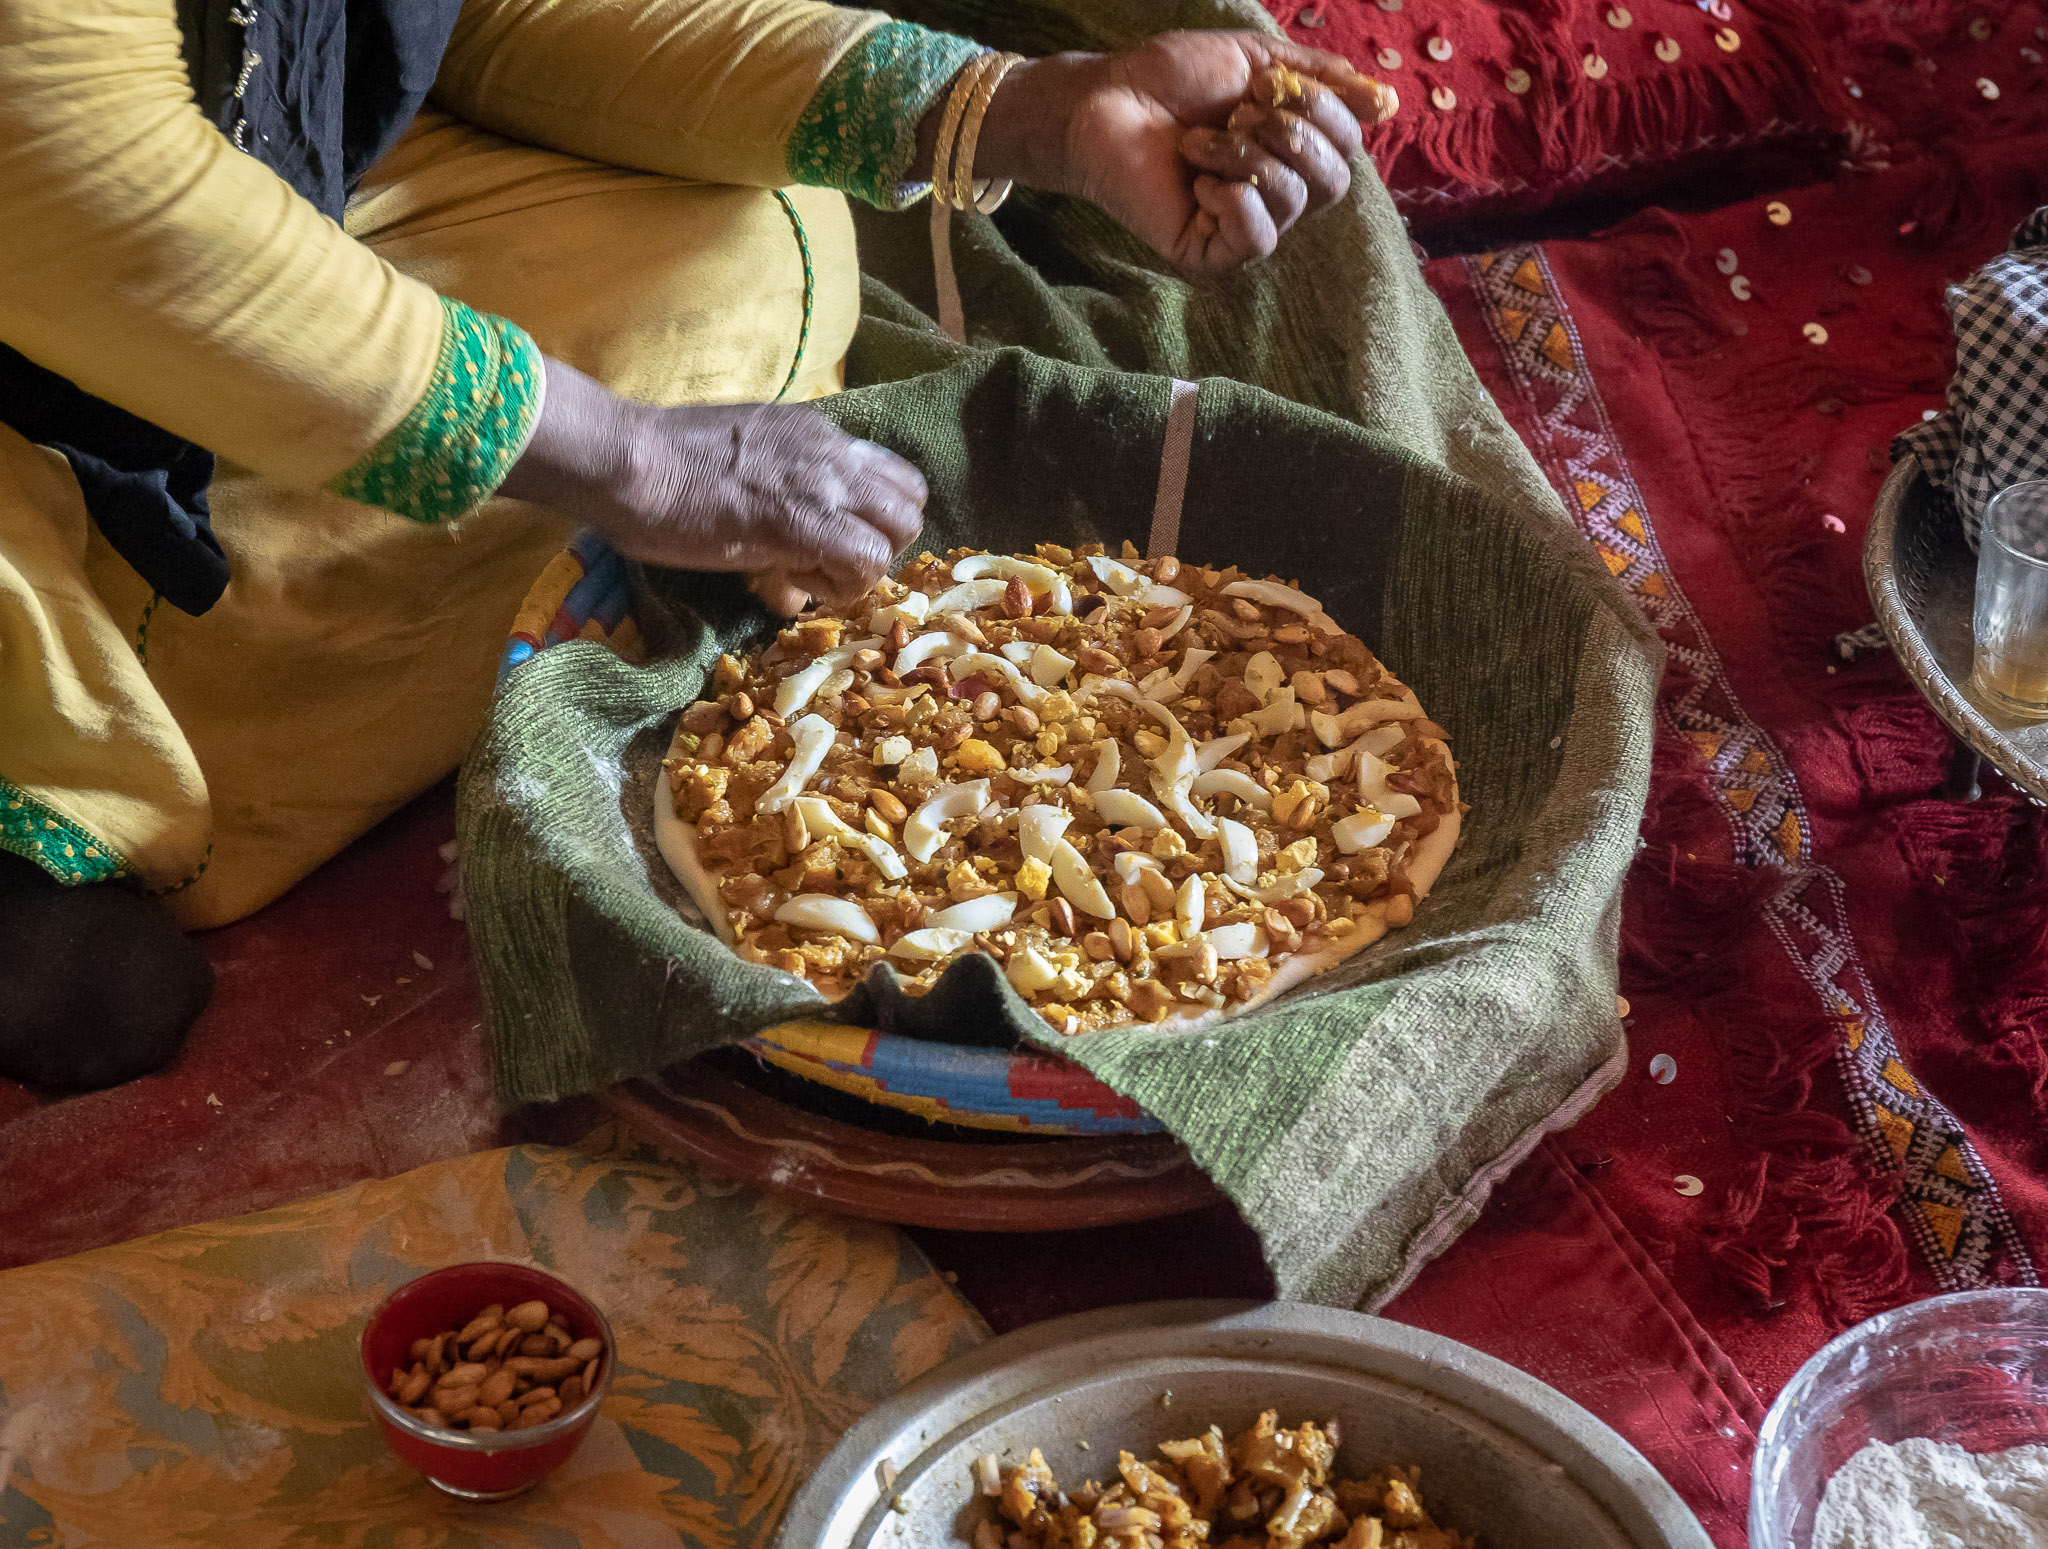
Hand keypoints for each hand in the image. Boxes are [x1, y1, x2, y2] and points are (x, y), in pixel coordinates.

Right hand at [500, 359, 925, 613]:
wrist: (627, 461)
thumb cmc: (661, 463)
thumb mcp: (738, 463)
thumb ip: (774, 501)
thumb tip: (786, 567)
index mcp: (816, 435)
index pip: (889, 475)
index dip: (871, 520)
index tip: (828, 542)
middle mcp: (831, 452)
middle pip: (909, 504)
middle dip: (879, 545)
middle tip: (828, 565)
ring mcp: (821, 485)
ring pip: (899, 531)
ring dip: (864, 566)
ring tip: (811, 577)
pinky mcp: (802, 522)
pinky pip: (865, 561)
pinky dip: (841, 586)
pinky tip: (793, 584)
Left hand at [950, 34, 1395, 273]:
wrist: (1108, 102)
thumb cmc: (1172, 79)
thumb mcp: (1258, 61)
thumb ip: (1321, 79)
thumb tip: (1386, 102)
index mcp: (1291, 153)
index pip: (1347, 150)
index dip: (1325, 114)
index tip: (1269, 86)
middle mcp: (1276, 196)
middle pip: (1334, 184)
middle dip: (1292, 136)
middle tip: (1239, 114)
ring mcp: (1243, 229)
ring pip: (1292, 205)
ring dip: (1248, 158)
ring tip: (1200, 142)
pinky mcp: (1210, 256)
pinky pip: (1257, 239)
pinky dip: (1235, 201)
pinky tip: (1199, 185)